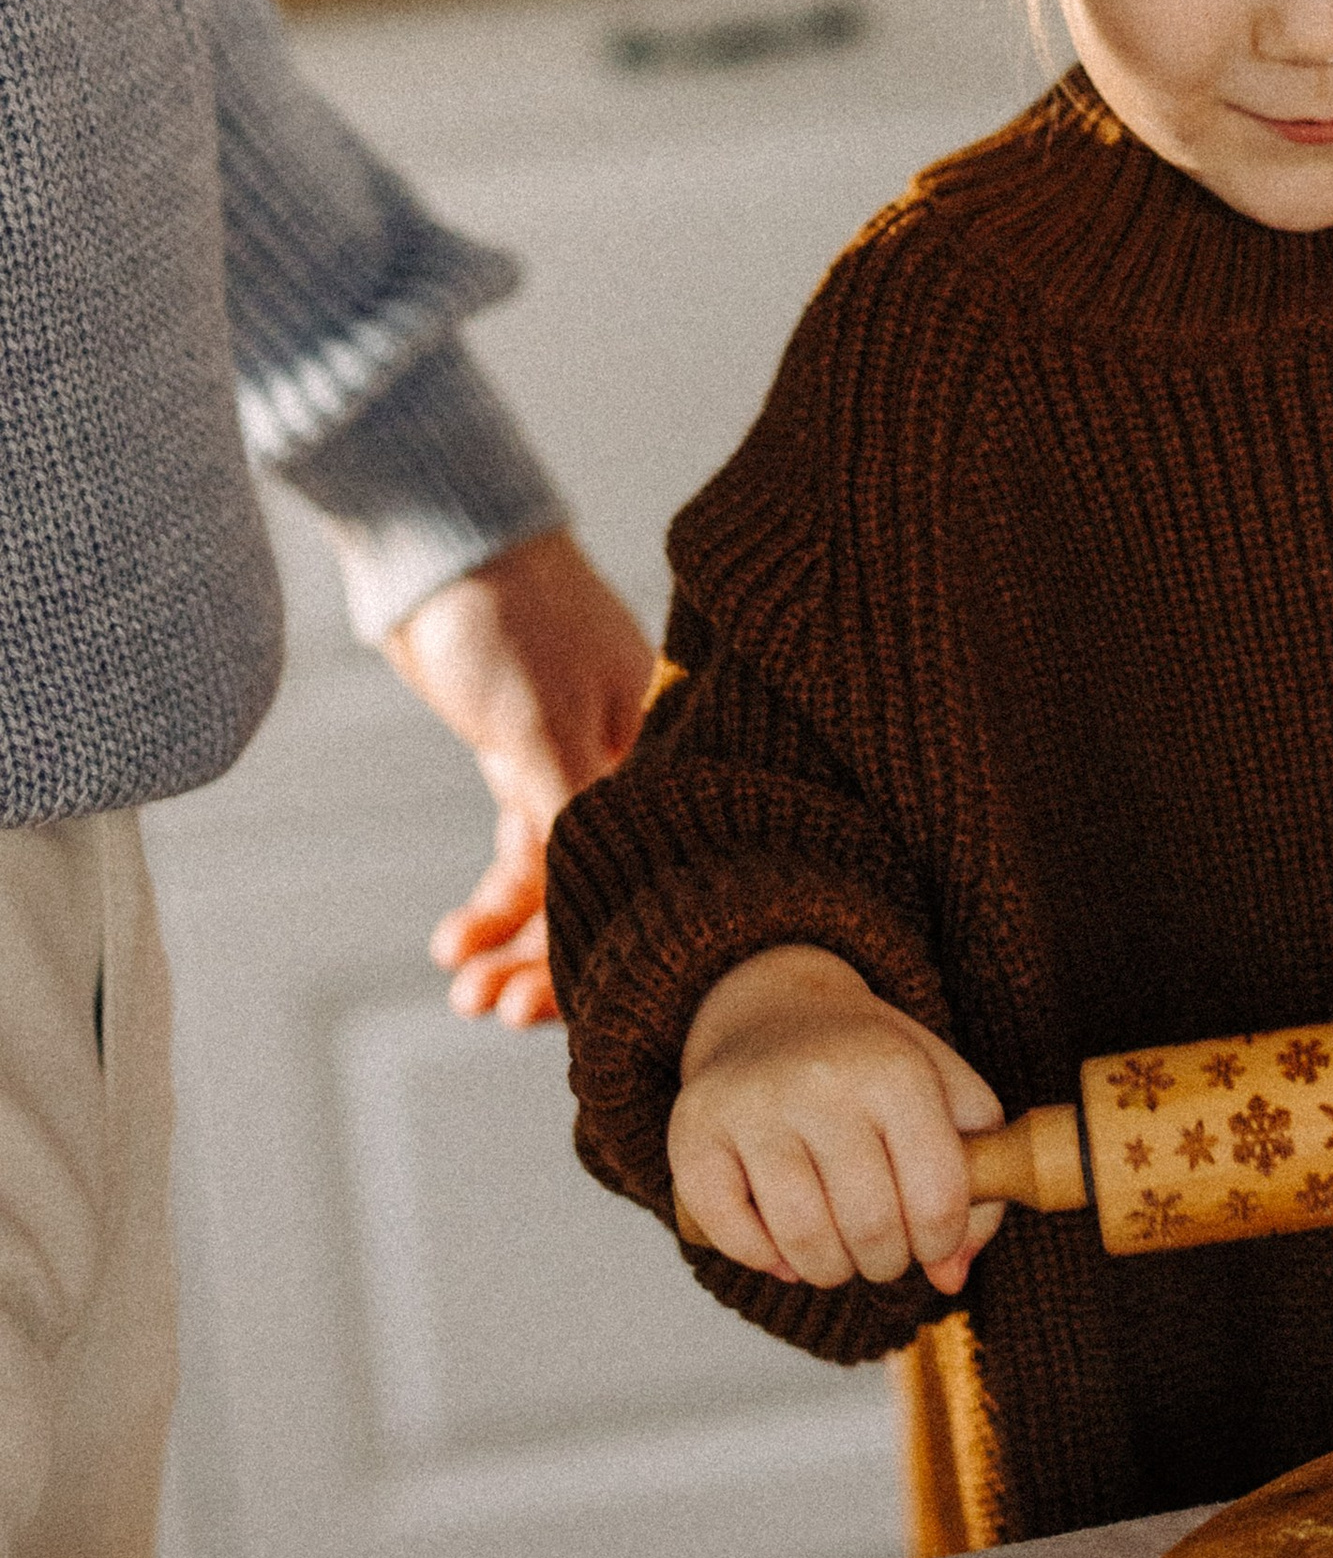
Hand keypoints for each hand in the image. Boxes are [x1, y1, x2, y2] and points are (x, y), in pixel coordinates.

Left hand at [383, 527, 656, 1026]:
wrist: (435, 546)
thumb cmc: (508, 618)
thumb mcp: (542, 723)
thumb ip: (577, 815)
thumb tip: (604, 911)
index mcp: (672, 744)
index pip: (665, 868)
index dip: (620, 943)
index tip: (570, 1003)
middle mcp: (640, 765)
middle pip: (616, 886)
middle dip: (558, 959)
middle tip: (498, 1011)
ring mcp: (583, 768)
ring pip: (565, 883)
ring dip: (515, 942)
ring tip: (464, 991)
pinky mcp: (531, 767)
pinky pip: (524, 860)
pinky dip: (492, 905)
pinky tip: (454, 941)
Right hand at [670, 946, 1005, 1297]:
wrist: (773, 1007)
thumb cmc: (871, 1067)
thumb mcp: (946, 1095)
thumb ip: (979, 1185)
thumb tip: (951, 1277)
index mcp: (895, 1068)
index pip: (938, 1198)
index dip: (942, 1241)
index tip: (932, 1238)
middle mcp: (822, 1080)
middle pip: (872, 1229)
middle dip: (886, 1261)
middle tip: (881, 1246)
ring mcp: (752, 1104)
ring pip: (803, 1242)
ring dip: (830, 1269)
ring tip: (838, 1247)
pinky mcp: (694, 1132)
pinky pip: (734, 1237)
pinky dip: (765, 1259)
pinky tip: (783, 1241)